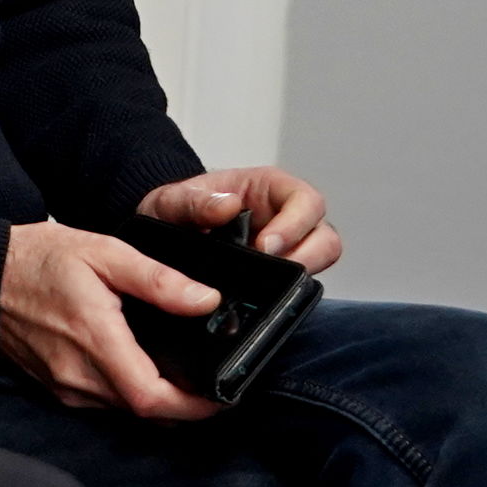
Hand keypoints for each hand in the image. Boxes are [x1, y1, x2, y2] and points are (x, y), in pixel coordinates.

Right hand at [0, 219, 220, 419]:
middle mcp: (78, 375)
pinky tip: (139, 369)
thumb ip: (157, 279)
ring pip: (125, 412)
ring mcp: (65, 388)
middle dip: (183, 406)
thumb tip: (205, 300)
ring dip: (157, 402)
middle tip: (210, 385)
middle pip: (145, 412)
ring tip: (182, 377)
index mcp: (95, 339)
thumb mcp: (104, 251)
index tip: (221, 397)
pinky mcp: (57, 390)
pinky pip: (104, 405)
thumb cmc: (40, 259)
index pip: (151, 398)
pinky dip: (129, 395)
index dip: (193, 407)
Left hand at [140, 165, 342, 274]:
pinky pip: (297, 286)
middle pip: (324, 235)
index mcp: (268, 188)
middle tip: (273, 271)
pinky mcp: (279, 276)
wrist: (162, 238)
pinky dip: (286, 293)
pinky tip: (258, 297)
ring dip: (301, 276)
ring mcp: (286, 248)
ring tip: (269, 287)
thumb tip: (229, 206)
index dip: (294, 224)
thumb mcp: (172, 201)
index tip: (266, 246)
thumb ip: (194, 201)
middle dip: (307, 256)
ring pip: (319, 262)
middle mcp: (285, 217)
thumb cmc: (174, 211)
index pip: (304, 200)